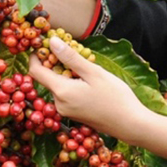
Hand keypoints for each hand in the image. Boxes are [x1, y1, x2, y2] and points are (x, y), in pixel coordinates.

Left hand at [28, 37, 150, 139]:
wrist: (130, 124)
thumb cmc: (115, 97)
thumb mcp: (94, 72)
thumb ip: (70, 57)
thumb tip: (51, 41)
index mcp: (61, 92)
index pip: (35, 71)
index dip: (36, 56)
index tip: (46, 44)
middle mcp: (59, 103)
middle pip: (47, 78)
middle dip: (56, 62)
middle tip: (73, 50)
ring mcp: (66, 111)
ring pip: (58, 85)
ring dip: (66, 73)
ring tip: (87, 66)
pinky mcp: (74, 114)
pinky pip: (66, 94)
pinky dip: (72, 83)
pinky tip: (89, 81)